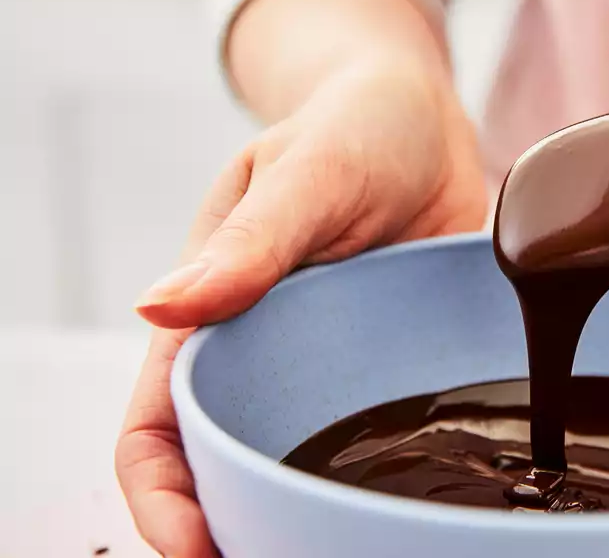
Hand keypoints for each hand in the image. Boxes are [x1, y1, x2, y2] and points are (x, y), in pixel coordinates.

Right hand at [115, 60, 486, 556]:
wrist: (426, 117)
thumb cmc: (350, 128)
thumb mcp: (305, 171)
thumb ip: (250, 243)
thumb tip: (158, 309)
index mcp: (214, 317)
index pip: (158, 432)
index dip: (165, 502)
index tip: (201, 549)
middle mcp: (269, 357)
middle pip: (230, 471)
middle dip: (243, 531)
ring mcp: (334, 370)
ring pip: (307, 468)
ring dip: (314, 516)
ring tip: (360, 544)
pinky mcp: (396, 368)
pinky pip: (386, 437)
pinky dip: (387, 480)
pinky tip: (426, 506)